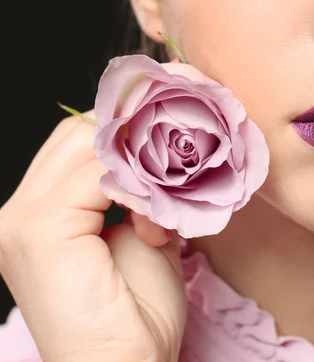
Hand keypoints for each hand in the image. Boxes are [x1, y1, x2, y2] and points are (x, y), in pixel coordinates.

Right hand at [0, 113, 186, 361]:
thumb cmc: (133, 315)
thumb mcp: (135, 231)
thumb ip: (133, 186)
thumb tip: (149, 143)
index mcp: (35, 212)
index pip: (72, 141)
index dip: (120, 143)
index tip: (162, 162)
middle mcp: (18, 211)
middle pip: (74, 133)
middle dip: (125, 149)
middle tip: (160, 185)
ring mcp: (22, 218)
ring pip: (87, 144)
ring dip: (133, 169)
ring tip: (155, 216)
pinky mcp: (40, 228)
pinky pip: (100, 175)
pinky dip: (137, 190)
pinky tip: (152, 229)